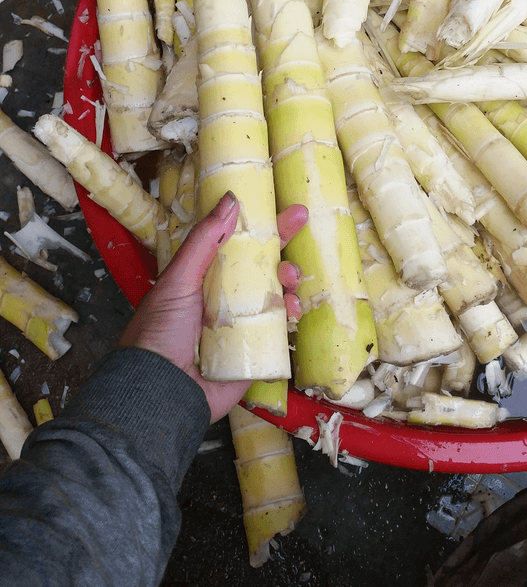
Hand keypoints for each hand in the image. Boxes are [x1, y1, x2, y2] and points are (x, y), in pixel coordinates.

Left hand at [119, 191, 307, 422]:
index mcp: (204, 279)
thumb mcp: (179, 279)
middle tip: (300, 225)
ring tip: (290, 277)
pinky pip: (280, 329)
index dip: (262, 226)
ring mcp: (242, 325)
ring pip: (276, 294)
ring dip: (289, 279)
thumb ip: (205, 240)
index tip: (287, 208)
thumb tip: (231, 200)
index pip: (238, 245)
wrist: (161, 391)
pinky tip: (292, 308)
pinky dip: (290, 315)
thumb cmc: (162, 332)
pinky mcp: (256, 351)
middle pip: (262, 266)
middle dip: (283, 246)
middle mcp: (225, 299)